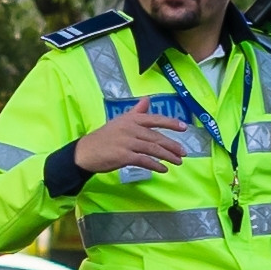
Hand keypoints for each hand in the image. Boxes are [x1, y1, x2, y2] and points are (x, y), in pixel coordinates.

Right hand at [76, 106, 197, 177]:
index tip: (184, 128)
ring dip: (168, 156)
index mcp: (131, 119)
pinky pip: (144, 160)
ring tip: (178, 162)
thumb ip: (136, 112)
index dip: (171, 123)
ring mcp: (127, 142)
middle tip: (183, 153)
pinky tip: (163, 169)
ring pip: (153, 149)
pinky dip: (156, 165)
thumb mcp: (120, 121)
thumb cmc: (104, 137)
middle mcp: (131, 129)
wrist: (86, 152)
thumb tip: (147, 99)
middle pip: (157, 137)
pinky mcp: (124, 156)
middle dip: (172, 146)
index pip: (155, 119)